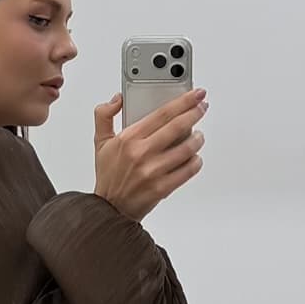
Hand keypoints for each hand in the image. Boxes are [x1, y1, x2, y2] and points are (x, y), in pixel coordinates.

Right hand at [93, 85, 205, 223]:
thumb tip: (117, 99)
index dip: (183, 101)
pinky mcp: (162, 188)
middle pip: (178, 126)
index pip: (162, 113)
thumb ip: (104, 116)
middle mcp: (141, 153)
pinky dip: (196, 162)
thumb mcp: (101, 142)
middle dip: (195, 113)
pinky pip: (188, 170)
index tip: (195, 94)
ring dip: (198, 139)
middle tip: (203, 107)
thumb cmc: (109, 176)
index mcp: (129, 138)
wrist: (110, 209)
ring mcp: (153, 171)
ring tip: (198, 135)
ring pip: (187, 148)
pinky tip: (195, 158)